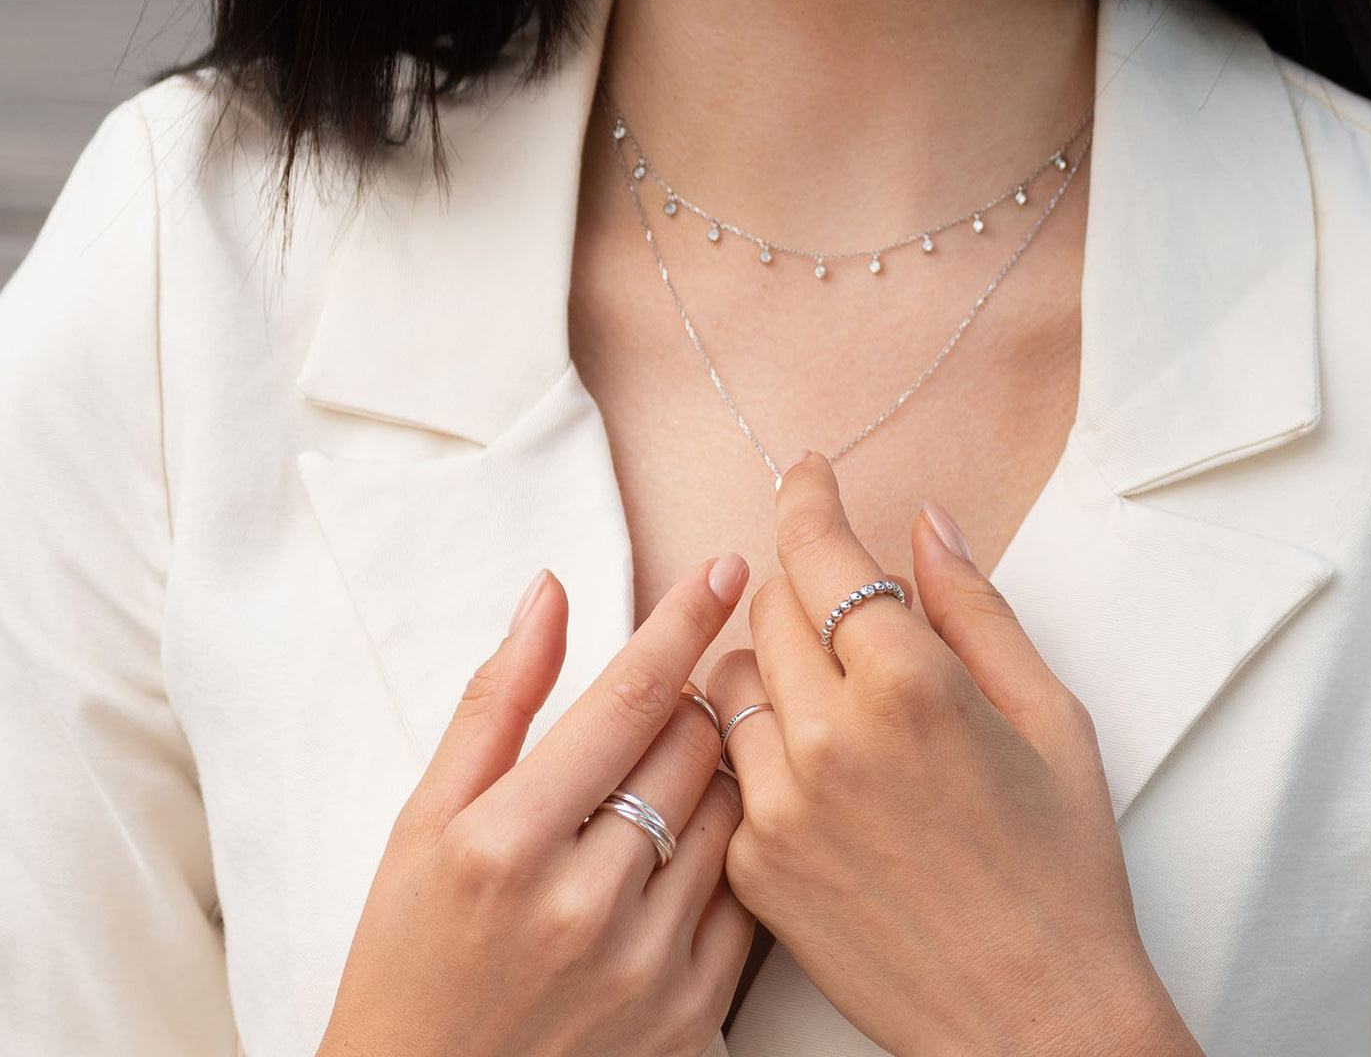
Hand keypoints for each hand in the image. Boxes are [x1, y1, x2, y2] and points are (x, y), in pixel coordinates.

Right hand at [319, 553, 755, 1056]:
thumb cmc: (412, 951)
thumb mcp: (425, 819)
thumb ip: (495, 701)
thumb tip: (548, 594)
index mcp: (507, 841)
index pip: (627, 699)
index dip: (683, 620)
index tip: (725, 569)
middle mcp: (584, 905)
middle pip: (693, 745)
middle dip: (689, 702)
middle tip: (662, 707)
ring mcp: (645, 968)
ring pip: (730, 809)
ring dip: (711, 773)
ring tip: (661, 786)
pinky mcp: (689, 1018)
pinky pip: (746, 893)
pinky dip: (726, 850)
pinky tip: (682, 852)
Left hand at [705, 452, 1202, 1056]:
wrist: (1035, 1019)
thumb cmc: (1062, 867)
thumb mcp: (1048, 718)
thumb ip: (976, 607)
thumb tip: (928, 523)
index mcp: (911, 687)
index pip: (822, 552)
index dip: (808, 496)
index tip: (806, 472)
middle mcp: (829, 737)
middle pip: (768, 604)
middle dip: (804, 590)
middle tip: (851, 619)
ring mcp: (779, 806)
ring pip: (732, 677)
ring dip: (774, 666)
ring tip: (832, 701)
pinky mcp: (753, 863)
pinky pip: (729, 760)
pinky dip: (761, 744)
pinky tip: (819, 775)